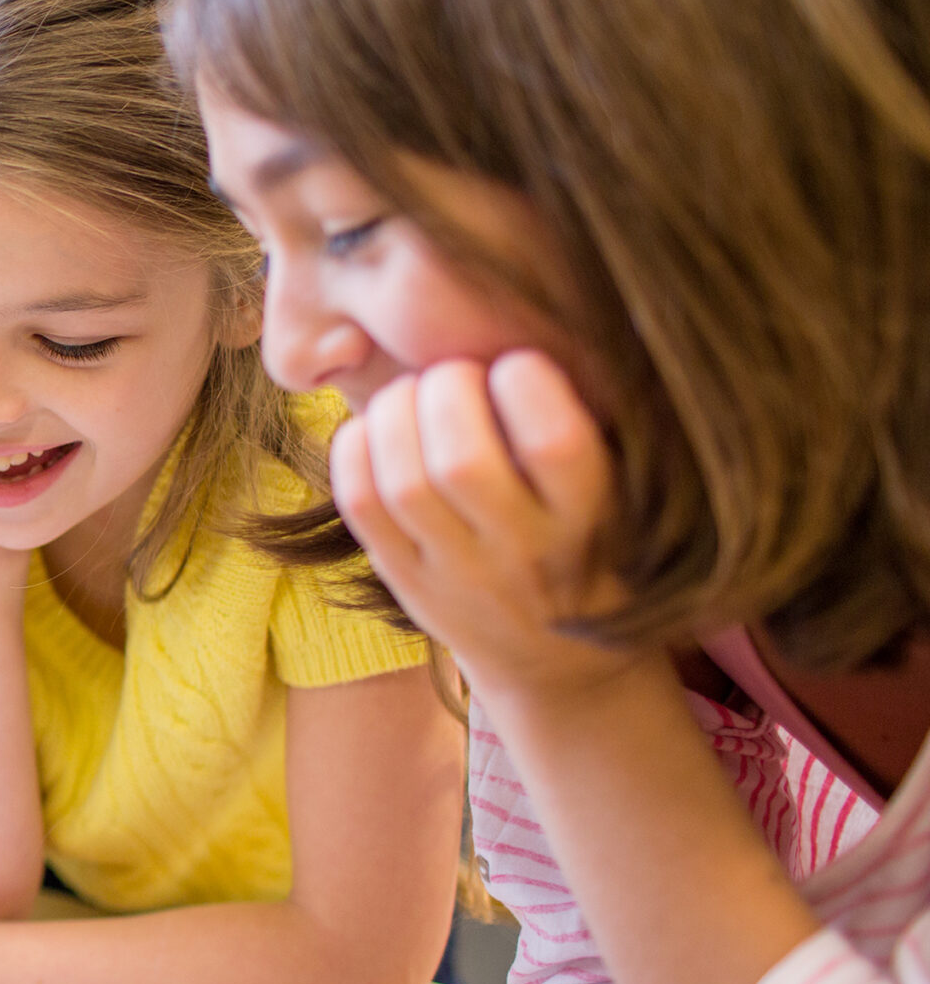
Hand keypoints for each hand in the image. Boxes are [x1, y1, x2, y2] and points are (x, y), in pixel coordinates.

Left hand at [334, 352, 642, 703]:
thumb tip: (551, 317)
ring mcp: (460, 574)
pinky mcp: (408, 582)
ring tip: (413, 394)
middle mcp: (527, 554)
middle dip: (447, 392)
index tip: (517, 364)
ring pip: (403, 483)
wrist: (564, 667)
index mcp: (595, 519)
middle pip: (462, 462)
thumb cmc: (597, 543)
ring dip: (395, 414)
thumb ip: (597, 421)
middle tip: (452, 374)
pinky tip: (376, 429)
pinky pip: (362, 507)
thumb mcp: (628, 490)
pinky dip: (355, 451)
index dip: (525, 382)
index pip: (556, 443)